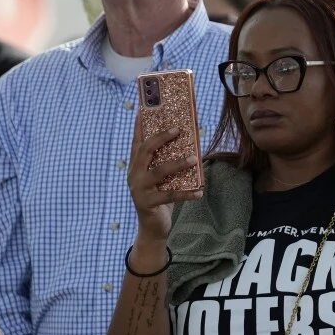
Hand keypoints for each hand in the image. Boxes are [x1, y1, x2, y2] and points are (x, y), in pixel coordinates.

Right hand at [128, 107, 201, 239]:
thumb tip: (191, 146)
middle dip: (162, 137)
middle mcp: (134, 174)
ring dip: (178, 164)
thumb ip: (168, 163)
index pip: (137, 140)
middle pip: (146, 150)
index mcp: (136, 165)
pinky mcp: (148, 203)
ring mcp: (139, 189)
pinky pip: (171, 195)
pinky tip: (200, 192)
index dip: (141, 125)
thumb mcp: (163, 178)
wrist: (152, 227)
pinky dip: (187, 193)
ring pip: (159, 171)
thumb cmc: (160, 198)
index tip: (144, 108)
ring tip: (194, 159)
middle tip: (178, 129)